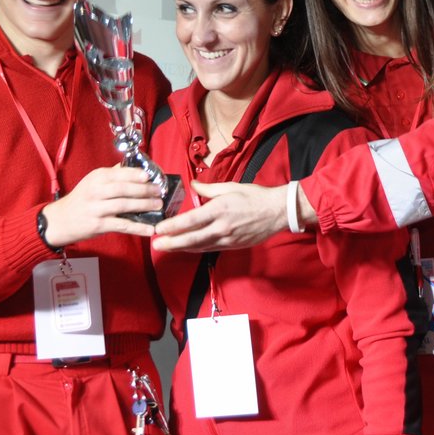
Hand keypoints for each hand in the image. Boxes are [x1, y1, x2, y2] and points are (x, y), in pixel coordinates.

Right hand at [43, 167, 162, 246]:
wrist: (60, 220)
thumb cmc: (81, 200)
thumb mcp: (92, 182)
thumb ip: (112, 175)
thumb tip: (134, 168)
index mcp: (97, 178)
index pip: (120, 173)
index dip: (136, 175)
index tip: (151, 176)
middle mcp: (96, 191)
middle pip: (124, 189)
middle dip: (144, 190)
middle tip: (159, 192)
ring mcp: (96, 209)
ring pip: (124, 205)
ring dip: (144, 205)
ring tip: (157, 206)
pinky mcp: (98, 225)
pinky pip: (122, 225)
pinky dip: (138, 227)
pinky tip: (150, 229)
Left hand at [151, 181, 287, 252]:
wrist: (278, 212)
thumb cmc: (255, 196)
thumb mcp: (231, 187)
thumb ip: (208, 189)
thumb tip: (192, 186)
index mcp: (220, 209)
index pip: (191, 220)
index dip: (173, 226)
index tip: (159, 228)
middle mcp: (221, 226)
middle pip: (191, 238)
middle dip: (171, 242)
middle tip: (155, 245)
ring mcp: (227, 238)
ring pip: (199, 246)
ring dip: (181, 247)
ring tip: (166, 248)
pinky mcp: (232, 245)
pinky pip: (210, 248)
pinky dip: (196, 249)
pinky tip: (186, 248)